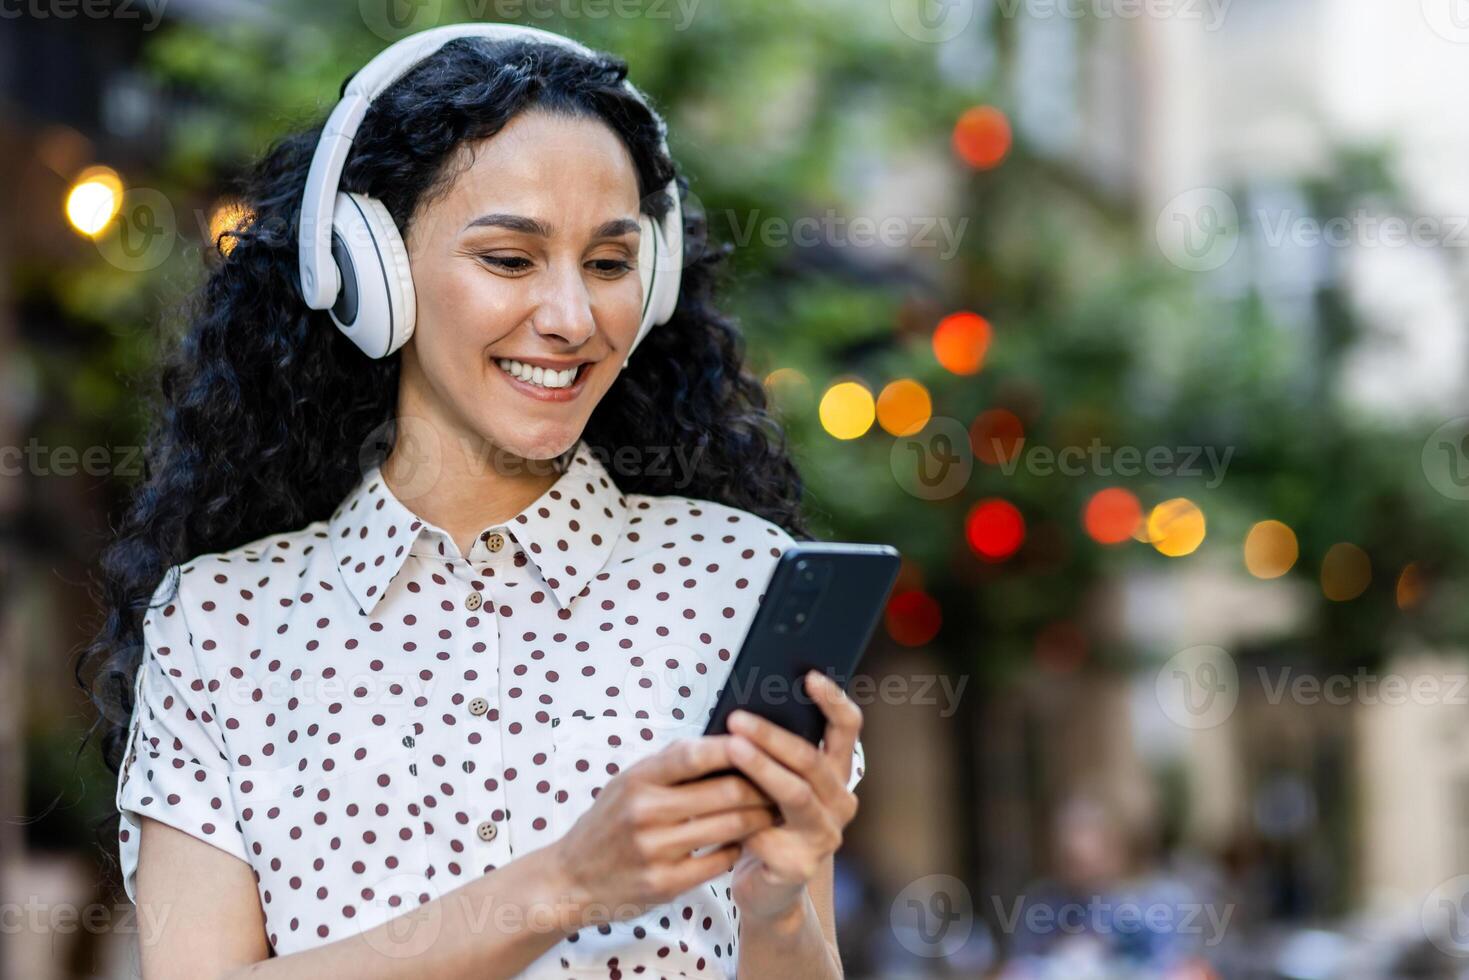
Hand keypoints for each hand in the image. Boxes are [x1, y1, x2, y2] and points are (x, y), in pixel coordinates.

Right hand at [548, 734, 777, 930]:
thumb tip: (727, 740)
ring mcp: (655, 850)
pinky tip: (746, 842)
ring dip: (760, 817)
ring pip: (730, 827)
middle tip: (783, 783)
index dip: (733, 747)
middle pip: (724, 792)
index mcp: (637, 778)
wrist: (571, 879)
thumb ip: (671, 765)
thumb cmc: (607, 823)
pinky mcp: (664, 883)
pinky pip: (719, 861)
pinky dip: (738, 849)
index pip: (694, 754)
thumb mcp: (628, 782)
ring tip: (774, 810)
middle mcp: (644, 811)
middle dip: (762, 787)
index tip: (761, 742)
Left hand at [724, 670, 862, 923]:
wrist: (765, 889)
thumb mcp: (769, 782)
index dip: (833, 700)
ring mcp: (824, 835)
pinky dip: (743, 819)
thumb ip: (768, 753)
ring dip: (761, 768)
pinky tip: (719, 811)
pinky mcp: (801, 864)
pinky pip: (769, 834)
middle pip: (812, 759)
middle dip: (773, 736)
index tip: (809, 676)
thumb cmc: (764, 823)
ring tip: (731, 748)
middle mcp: (839, 802)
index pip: (847, 728)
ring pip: (795, 793)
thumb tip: (741, 710)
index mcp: (835, 774)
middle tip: (739, 718)